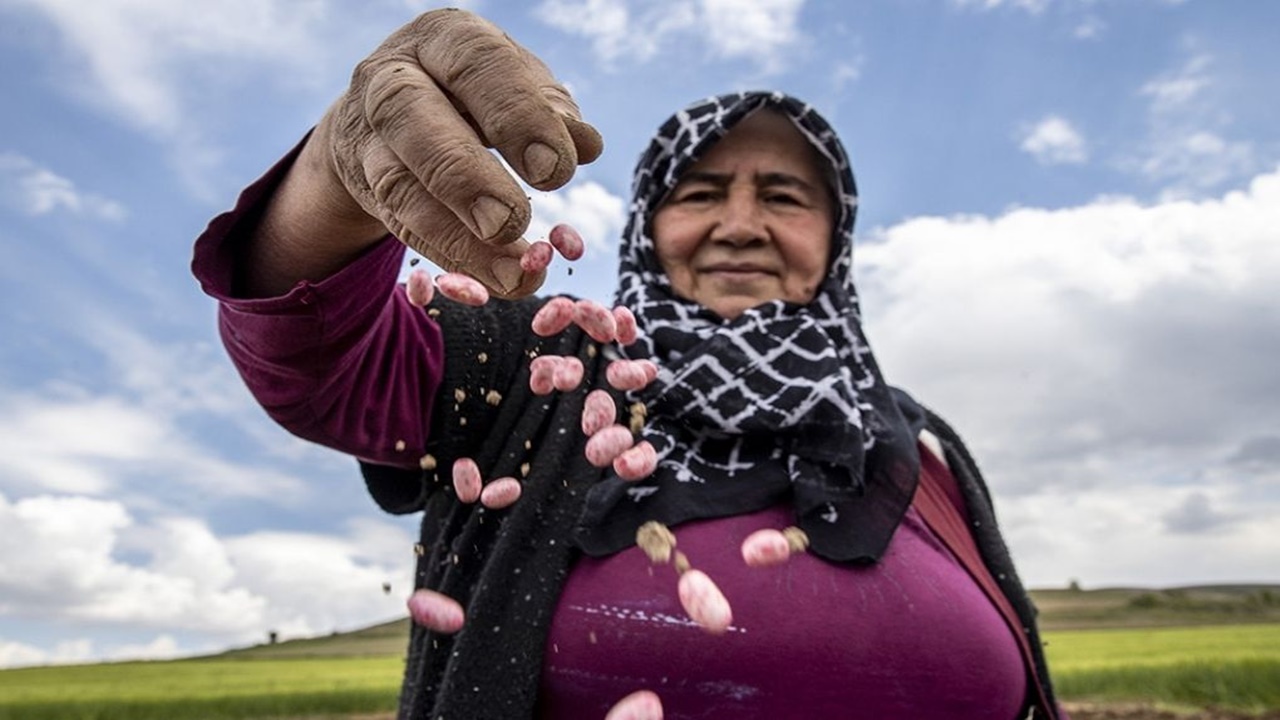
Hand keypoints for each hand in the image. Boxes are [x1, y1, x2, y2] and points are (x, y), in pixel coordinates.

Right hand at [303, 9, 602, 296]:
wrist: (388, 113)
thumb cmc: (473, 94)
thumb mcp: (513, 87)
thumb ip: (549, 110)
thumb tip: (586, 143)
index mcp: (444, 39)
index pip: (477, 66)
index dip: (516, 117)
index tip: (557, 170)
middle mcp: (391, 77)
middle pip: (412, 115)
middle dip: (465, 173)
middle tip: (514, 222)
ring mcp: (368, 133)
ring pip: (398, 183)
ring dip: (456, 236)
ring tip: (514, 274)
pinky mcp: (361, 184)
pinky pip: (399, 225)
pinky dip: (449, 257)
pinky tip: (492, 280)